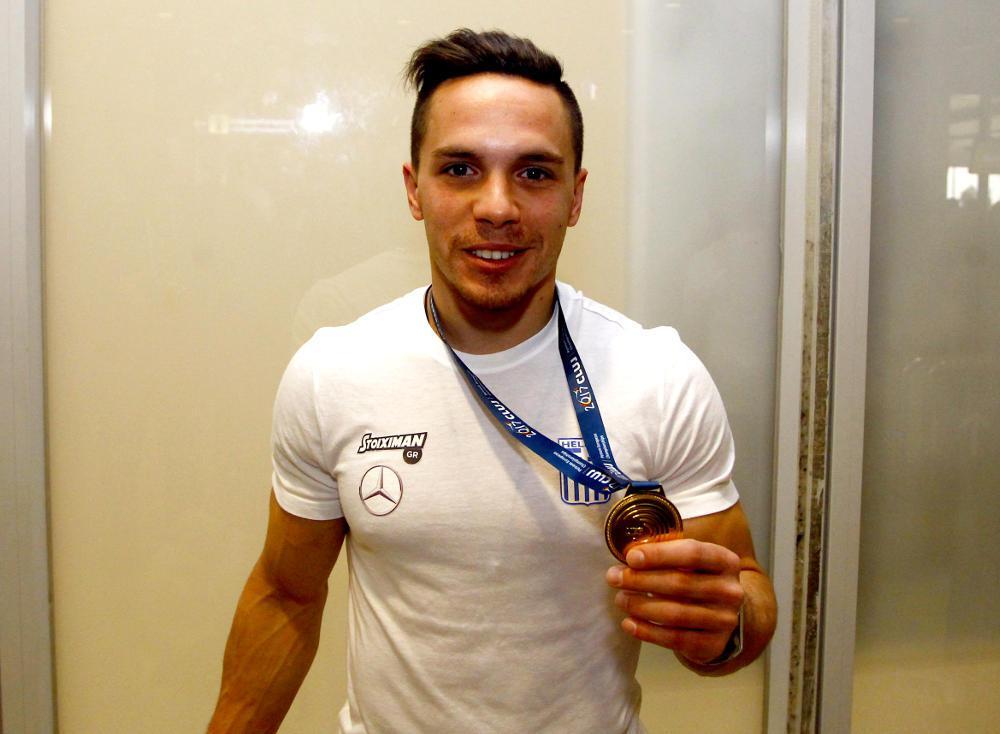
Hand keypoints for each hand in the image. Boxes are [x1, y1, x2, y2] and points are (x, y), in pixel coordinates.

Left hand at [605, 538, 743, 663]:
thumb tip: (630, 554)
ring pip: (676, 614)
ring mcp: (725, 620)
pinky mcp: (714, 644)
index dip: (660, 554)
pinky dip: (648, 632)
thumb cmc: (697, 578)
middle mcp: (731, 590)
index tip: (631, 557)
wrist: (719, 614)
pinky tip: (629, 624)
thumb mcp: (689, 561)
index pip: (692, 553)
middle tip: (614, 578)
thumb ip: (665, 553)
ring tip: (620, 599)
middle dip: (641, 580)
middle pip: (681, 584)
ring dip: (641, 606)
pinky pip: (676, 639)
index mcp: (726, 561)